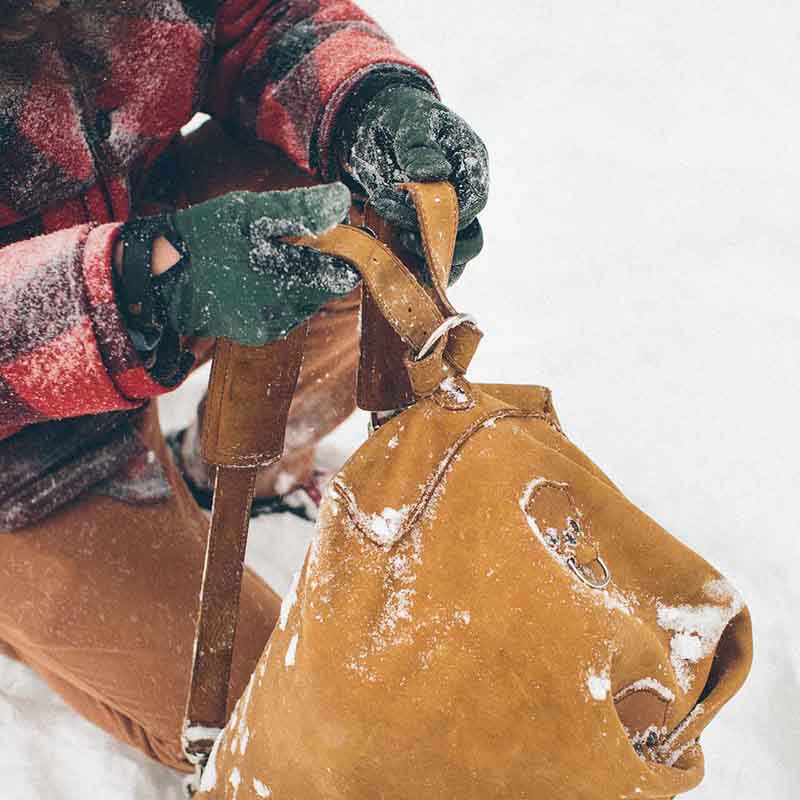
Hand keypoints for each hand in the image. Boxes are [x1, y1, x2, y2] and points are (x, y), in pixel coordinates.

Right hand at [159, 184, 358, 345]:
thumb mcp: (251, 212)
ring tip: (268, 259)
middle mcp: (284, 312)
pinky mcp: (257, 335)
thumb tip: (342, 201)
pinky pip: (285, 314)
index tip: (332, 237)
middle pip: (323, 289)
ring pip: (305, 303)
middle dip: (315, 266)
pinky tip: (258, 279)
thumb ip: (300, 208)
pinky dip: (280, 296)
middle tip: (291, 242)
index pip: (339, 275)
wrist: (160, 276)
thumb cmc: (205, 237)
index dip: (341, 254)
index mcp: (288, 280)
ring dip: (298, 282)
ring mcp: (271, 326)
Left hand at [342, 84, 488, 283]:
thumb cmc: (399, 117)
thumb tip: (434, 173)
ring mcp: (446, 220)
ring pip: (453, 260)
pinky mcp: (425, 235)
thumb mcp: (407, 120)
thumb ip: (418, 145)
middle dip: (437, 242)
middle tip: (402, 234)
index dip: (450, 214)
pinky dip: (412, 268)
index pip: (475, 201)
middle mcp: (464, 197)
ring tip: (396, 243)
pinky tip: (389, 256)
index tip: (415, 209)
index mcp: (470, 163)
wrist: (377, 126)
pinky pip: (429, 265)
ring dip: (425, 260)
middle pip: (470, 239)